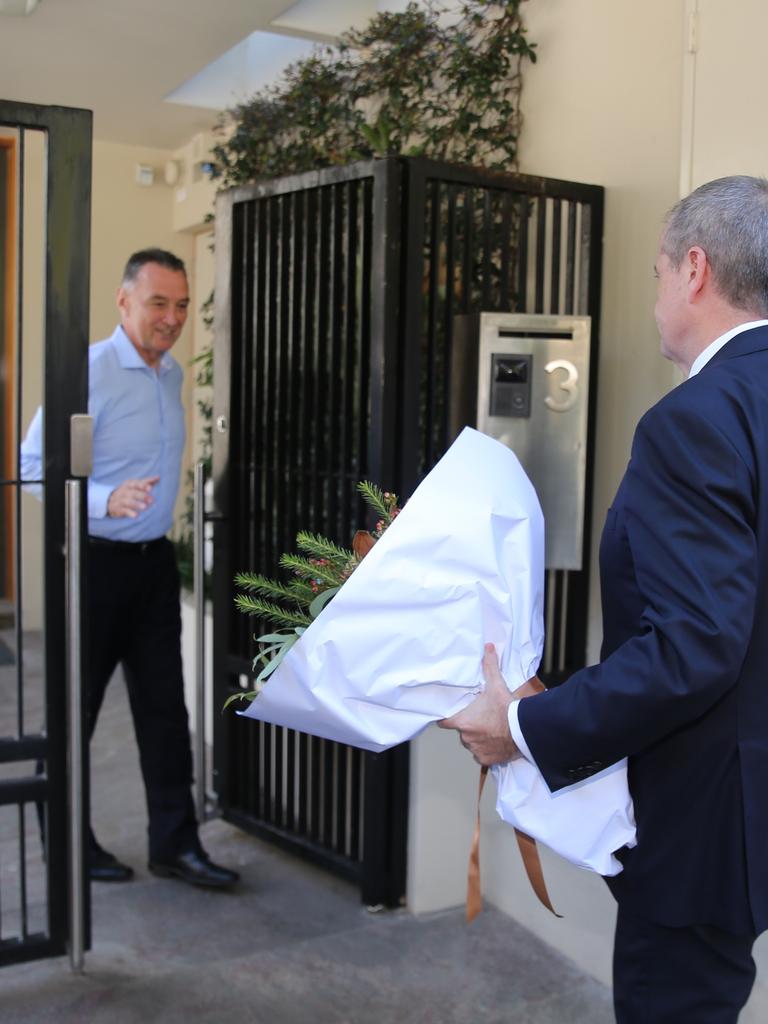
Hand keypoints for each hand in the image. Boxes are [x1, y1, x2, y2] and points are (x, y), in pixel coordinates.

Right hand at [106, 476, 158, 518]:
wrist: (109, 500)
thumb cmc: (127, 491)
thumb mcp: (134, 485)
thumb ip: (146, 482)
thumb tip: (158, 478)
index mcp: (128, 484)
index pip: (135, 484)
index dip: (142, 486)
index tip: (150, 488)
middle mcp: (124, 491)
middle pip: (132, 493)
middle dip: (142, 496)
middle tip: (151, 499)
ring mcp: (120, 500)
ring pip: (128, 502)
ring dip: (136, 504)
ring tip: (145, 507)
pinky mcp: (119, 509)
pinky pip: (124, 511)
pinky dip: (130, 513)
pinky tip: (136, 516)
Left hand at [438, 644, 541, 765]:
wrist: (524, 731)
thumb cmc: (507, 710)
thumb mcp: (497, 686)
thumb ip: (490, 666)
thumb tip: (488, 648)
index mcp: (463, 721)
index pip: (443, 721)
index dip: (445, 717)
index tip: (448, 714)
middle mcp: (466, 738)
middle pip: (461, 731)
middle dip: (469, 726)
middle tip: (482, 718)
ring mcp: (476, 750)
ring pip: (472, 744)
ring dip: (478, 738)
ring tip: (491, 729)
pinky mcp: (487, 760)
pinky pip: (482, 756)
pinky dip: (487, 750)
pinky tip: (496, 742)